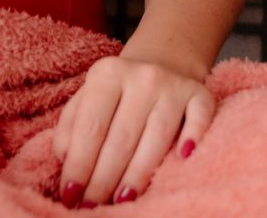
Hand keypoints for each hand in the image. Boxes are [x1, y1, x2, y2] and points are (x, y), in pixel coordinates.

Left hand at [54, 50, 212, 206]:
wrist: (159, 62)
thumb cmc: (115, 95)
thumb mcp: (85, 101)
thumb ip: (70, 128)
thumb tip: (67, 160)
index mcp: (107, 73)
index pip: (91, 127)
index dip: (79, 165)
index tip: (70, 196)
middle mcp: (142, 75)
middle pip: (122, 137)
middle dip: (104, 179)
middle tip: (92, 207)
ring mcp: (173, 84)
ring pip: (158, 135)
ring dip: (139, 173)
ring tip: (122, 201)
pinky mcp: (199, 94)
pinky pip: (200, 117)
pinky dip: (194, 135)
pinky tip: (183, 158)